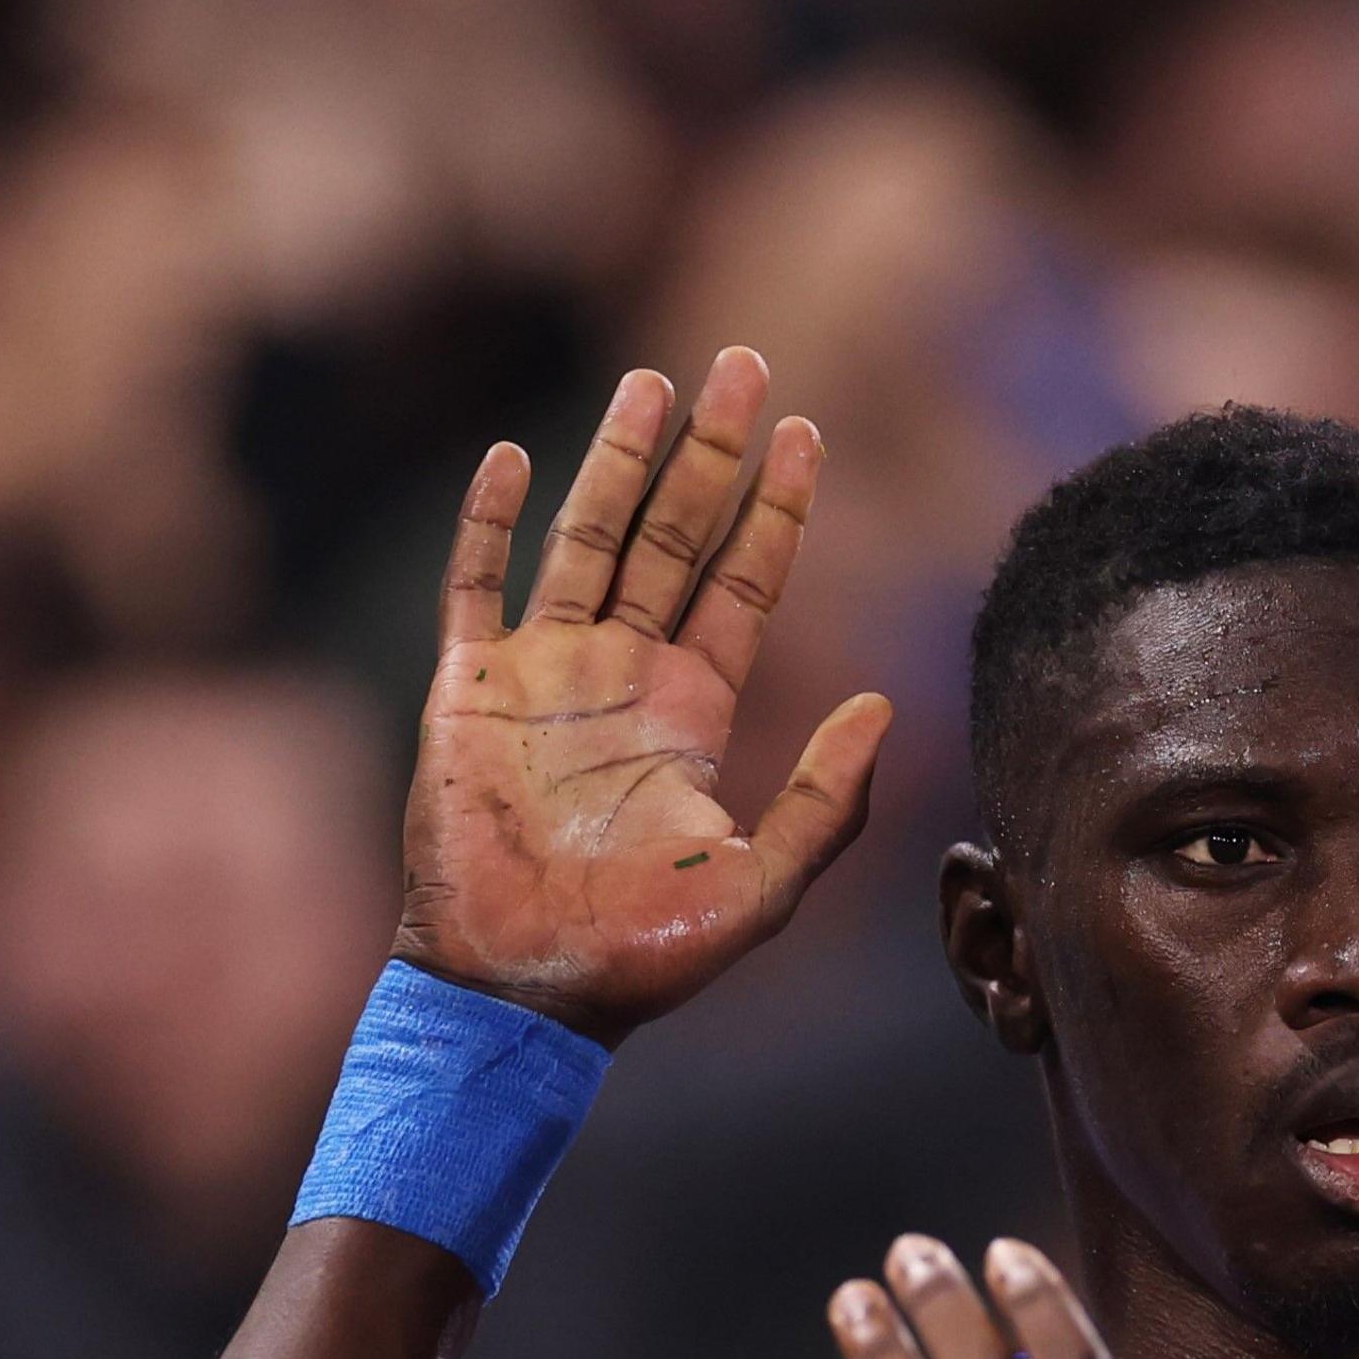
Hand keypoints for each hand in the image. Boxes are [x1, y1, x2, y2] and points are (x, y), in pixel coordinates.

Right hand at [397, 350, 891, 1043]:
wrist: (521, 995)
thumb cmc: (642, 956)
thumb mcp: (763, 883)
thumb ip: (828, 798)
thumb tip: (888, 705)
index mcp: (693, 712)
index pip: (744, 583)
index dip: (776, 509)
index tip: (806, 432)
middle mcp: (622, 676)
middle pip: (675, 536)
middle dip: (710, 453)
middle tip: (744, 364)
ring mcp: (544, 675)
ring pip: (588, 539)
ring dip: (618, 459)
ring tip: (655, 382)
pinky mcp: (470, 691)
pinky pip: (477, 586)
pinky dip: (492, 521)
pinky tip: (516, 458)